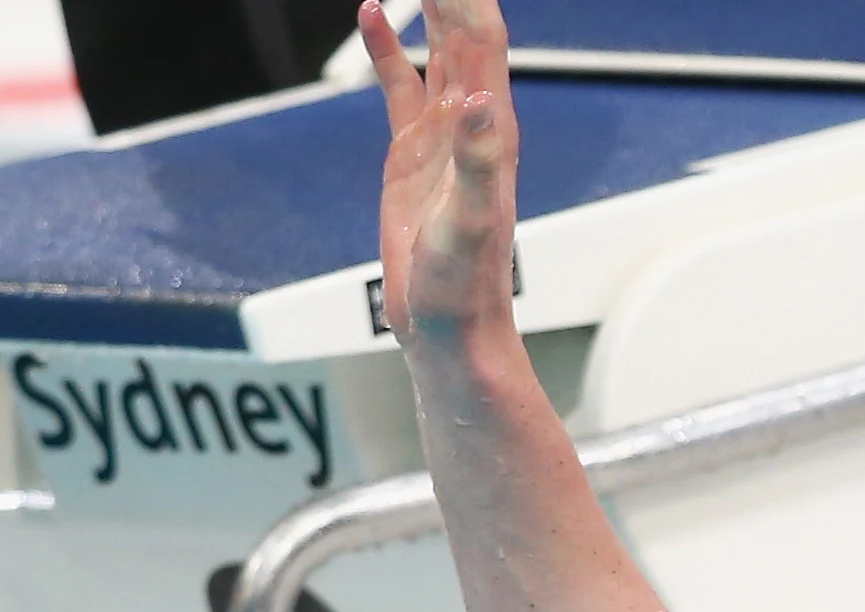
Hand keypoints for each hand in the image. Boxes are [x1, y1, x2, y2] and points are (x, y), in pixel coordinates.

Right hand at [360, 0, 517, 346]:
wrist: (451, 326)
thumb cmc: (466, 286)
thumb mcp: (473, 222)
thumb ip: (480, 161)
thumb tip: (484, 101)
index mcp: (492, 130)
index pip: (483, 39)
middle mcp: (474, 122)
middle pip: (465, 30)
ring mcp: (442, 133)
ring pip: (438, 48)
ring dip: (429, 2)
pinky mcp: (412, 152)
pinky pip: (400, 83)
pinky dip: (387, 46)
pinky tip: (372, 11)